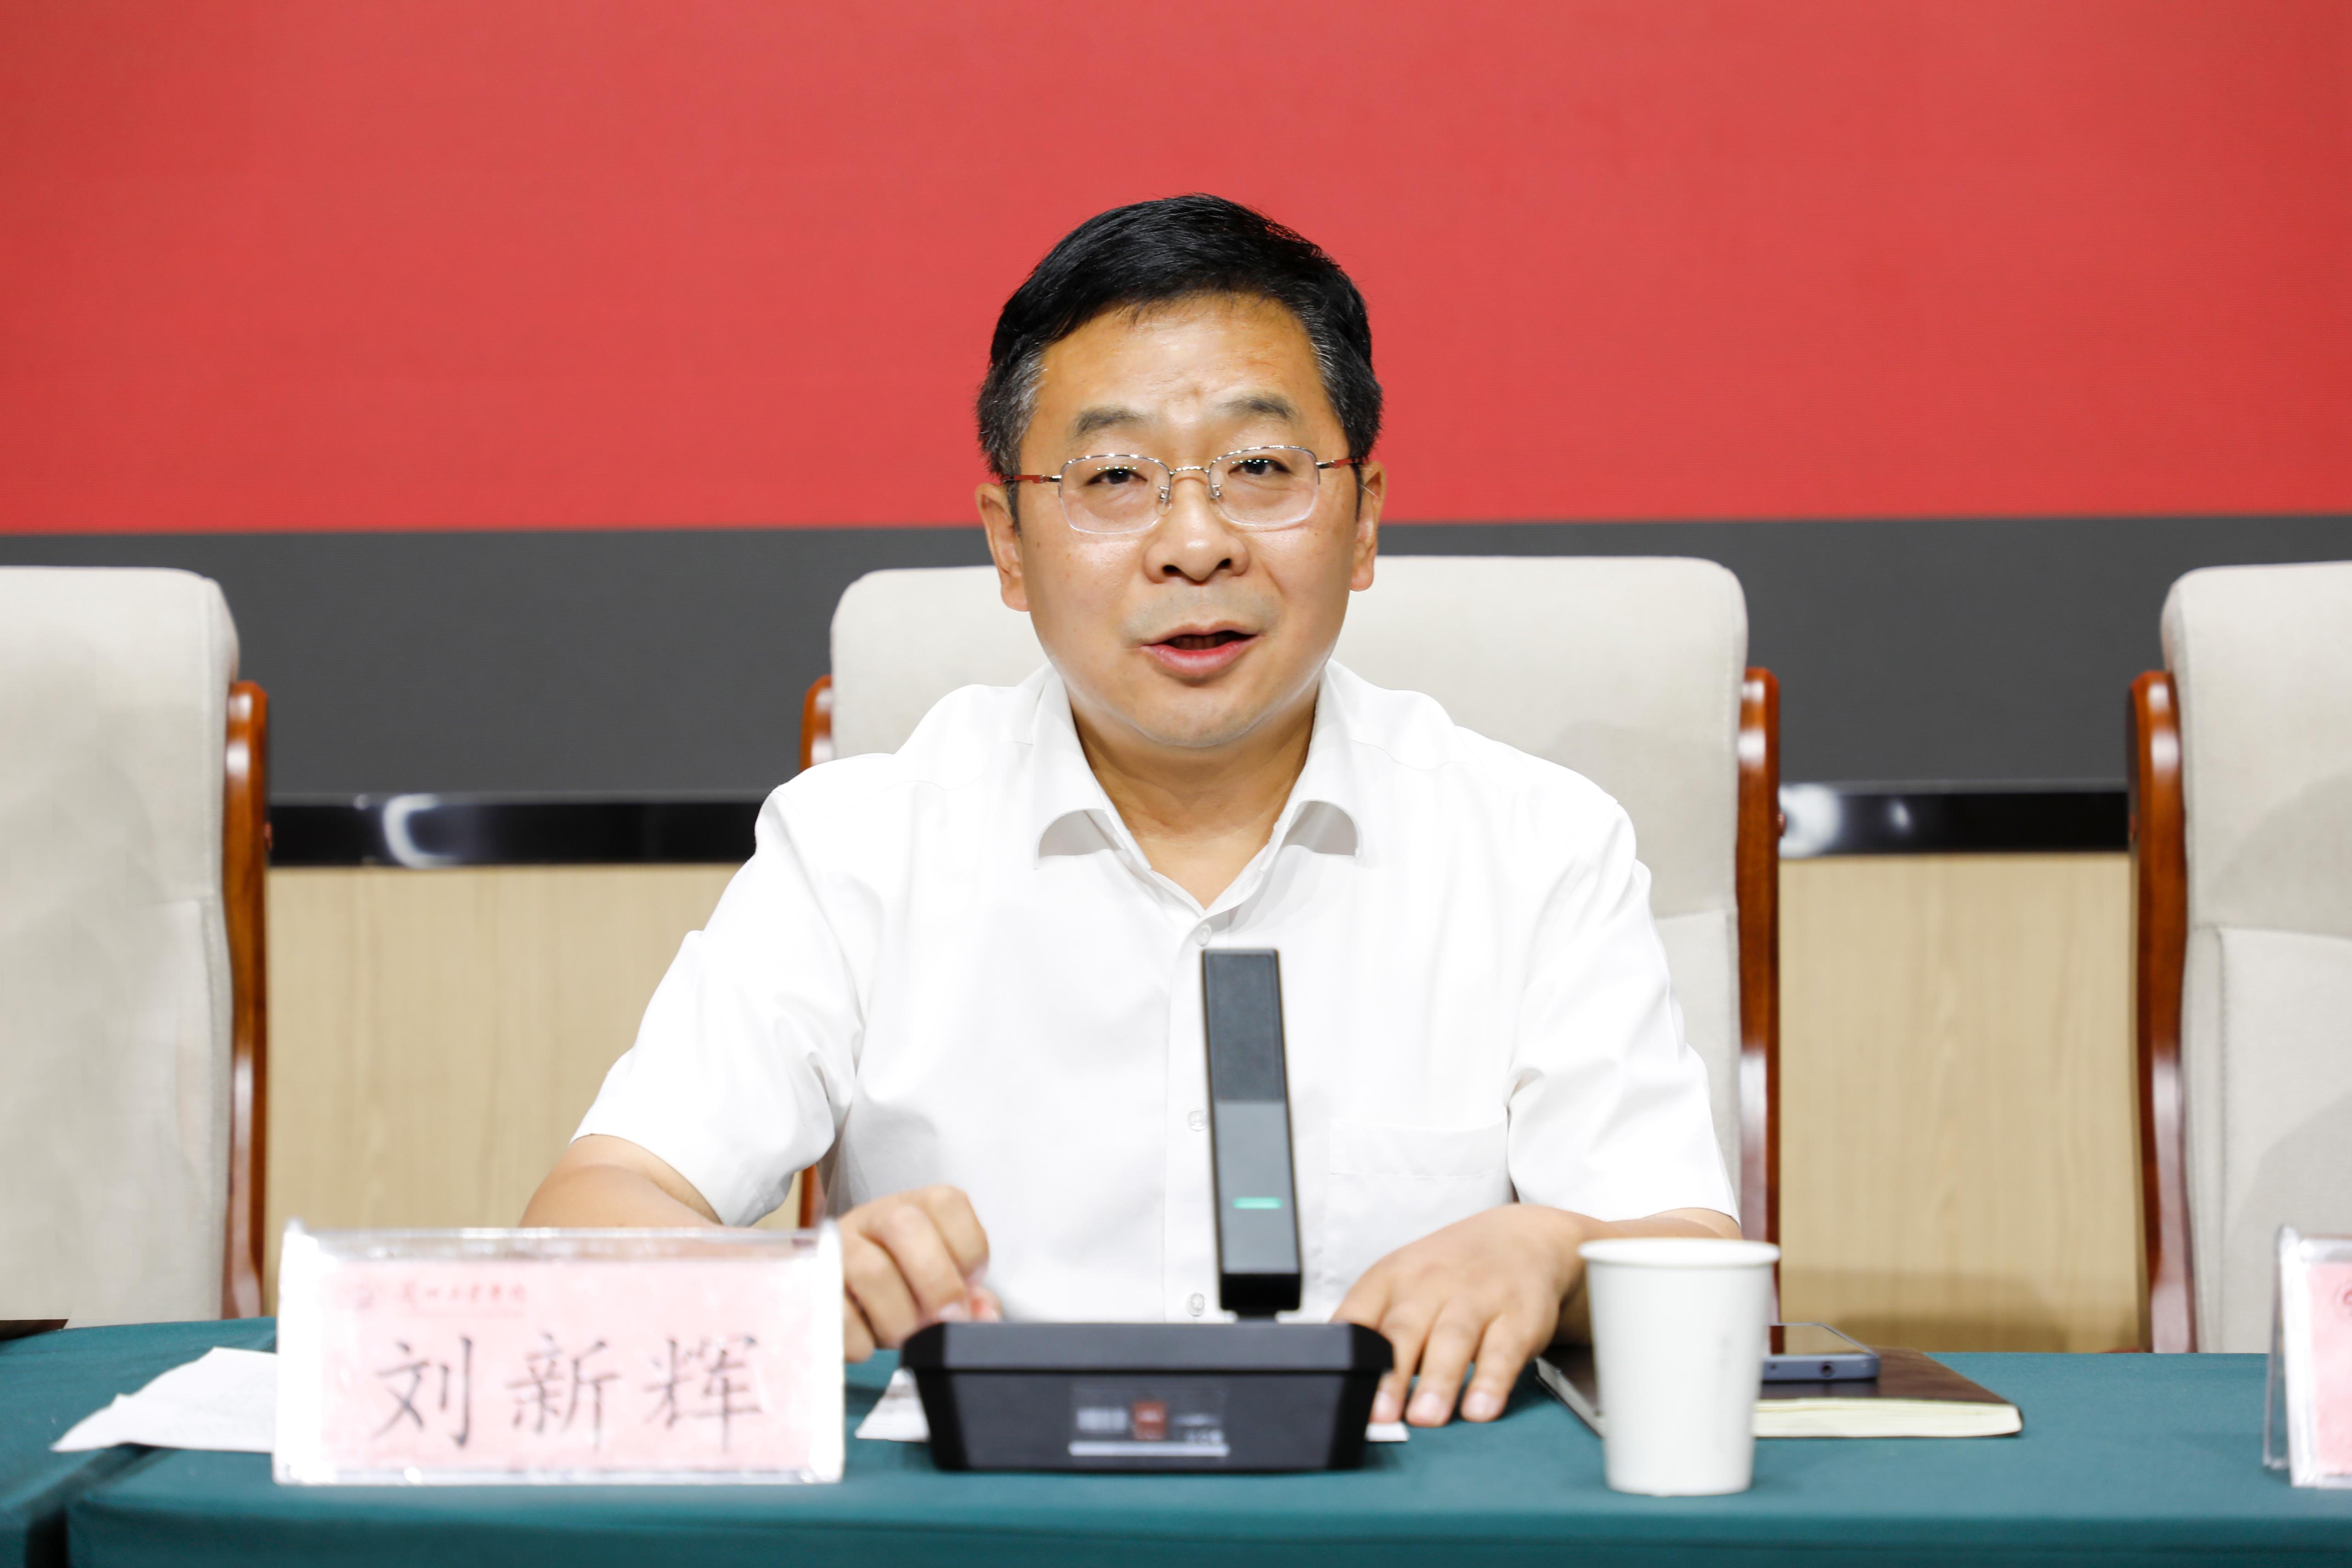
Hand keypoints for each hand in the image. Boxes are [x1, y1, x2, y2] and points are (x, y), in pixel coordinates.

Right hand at [838, 1184, 1001, 1359]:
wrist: (830, 1296)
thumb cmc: (897, 1286)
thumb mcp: (936, 1280)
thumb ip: (968, 1295)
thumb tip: (986, 1316)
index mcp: (912, 1207)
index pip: (947, 1203)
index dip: (969, 1249)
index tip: (970, 1284)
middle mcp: (872, 1217)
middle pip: (904, 1226)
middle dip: (937, 1283)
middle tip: (947, 1322)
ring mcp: (835, 1249)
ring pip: (871, 1270)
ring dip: (900, 1318)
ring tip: (905, 1338)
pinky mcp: (807, 1287)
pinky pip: (837, 1313)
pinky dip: (863, 1340)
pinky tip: (870, 1343)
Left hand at [1333, 1205, 1585, 1426]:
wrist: (1522, 1238)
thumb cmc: (1448, 1274)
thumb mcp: (1402, 1285)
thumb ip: (1374, 1329)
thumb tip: (1344, 1387)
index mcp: (1391, 1278)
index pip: (1358, 1316)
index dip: (1347, 1356)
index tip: (1341, 1392)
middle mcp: (1430, 1284)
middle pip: (1404, 1330)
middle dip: (1390, 1375)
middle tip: (1380, 1415)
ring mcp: (1476, 1298)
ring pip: (1452, 1339)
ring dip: (1438, 1380)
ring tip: (1426, 1417)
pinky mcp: (1517, 1318)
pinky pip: (1503, 1352)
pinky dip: (1492, 1382)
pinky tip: (1481, 1409)